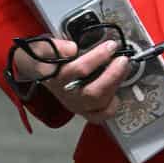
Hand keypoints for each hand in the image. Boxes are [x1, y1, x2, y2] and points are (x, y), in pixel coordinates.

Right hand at [12, 37, 128, 123]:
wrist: (39, 71)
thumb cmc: (46, 58)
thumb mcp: (44, 46)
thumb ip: (57, 47)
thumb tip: (72, 49)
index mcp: (55, 77)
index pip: (77, 70)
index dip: (97, 58)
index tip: (110, 46)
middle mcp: (65, 93)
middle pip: (92, 92)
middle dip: (112, 75)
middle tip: (122, 59)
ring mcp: (75, 103)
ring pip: (97, 103)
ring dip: (114, 86)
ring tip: (124, 68)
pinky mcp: (82, 110)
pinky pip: (99, 116)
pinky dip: (111, 107)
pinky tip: (117, 93)